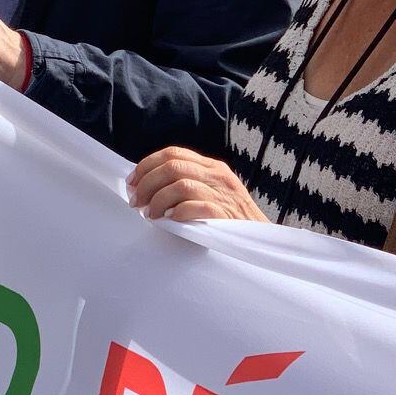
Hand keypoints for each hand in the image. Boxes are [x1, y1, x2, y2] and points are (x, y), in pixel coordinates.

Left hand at [127, 147, 267, 222]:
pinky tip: (169, 221)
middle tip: (135, 201)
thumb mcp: (214, 192)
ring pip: (180, 184)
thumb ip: (188, 184)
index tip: (132, 181)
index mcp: (212, 167)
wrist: (263, 241)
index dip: (147, 165)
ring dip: (157, 200)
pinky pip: (194, 207)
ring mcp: (223, 194)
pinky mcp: (225, 214)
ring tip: (150, 214)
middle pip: (172, 167)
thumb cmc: (232, 220)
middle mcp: (217, 176)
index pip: (173, 154)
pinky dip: (176, 213)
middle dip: (146, 184)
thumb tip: (148, 187)